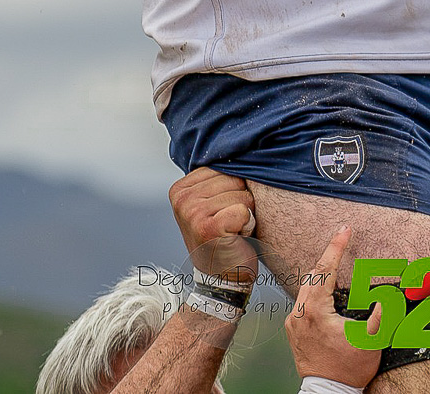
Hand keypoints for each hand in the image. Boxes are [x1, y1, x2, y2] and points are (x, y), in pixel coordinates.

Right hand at [168, 167, 256, 282]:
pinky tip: (236, 238)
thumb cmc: (227, 238)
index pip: (225, 167)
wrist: (224, 280)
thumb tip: (243, 149)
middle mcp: (181, 198)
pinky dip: (248, 225)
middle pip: (235, 178)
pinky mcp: (207, 227)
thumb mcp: (216, 203)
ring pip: (242, 194)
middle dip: (242, 201)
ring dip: (246, 214)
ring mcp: (191, 212)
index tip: (223, 212)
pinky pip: (244, 210)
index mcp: (181, 188)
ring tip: (232, 231)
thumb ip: (219, 179)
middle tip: (229, 224)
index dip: (234, 189)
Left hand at [286, 226, 383, 387]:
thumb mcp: (372, 340)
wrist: (329, 392)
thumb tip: (387, 295)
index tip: (344, 230)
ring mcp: (292, 322)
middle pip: (312, 274)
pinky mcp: (292, 330)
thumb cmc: (349, 369)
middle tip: (342, 242)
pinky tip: (327, 292)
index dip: (336, 246)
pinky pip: (302, 301)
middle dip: (329, 258)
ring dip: (321, 275)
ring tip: (337, 266)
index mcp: (315, 310)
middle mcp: (299, 313)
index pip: (325, 269)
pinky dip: (315, 290)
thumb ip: (382, 314)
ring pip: (305, 287)